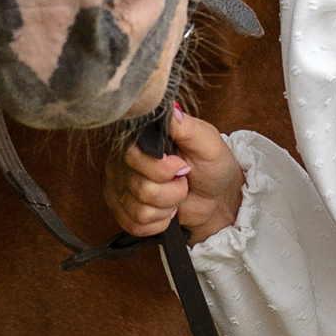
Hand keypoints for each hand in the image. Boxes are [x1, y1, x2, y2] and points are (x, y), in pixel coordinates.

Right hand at [107, 107, 245, 245]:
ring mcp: (119, 188)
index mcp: (139, 140)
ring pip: (140, 210)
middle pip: (141, 188)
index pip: (133, 158)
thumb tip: (169, 110)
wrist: (216, 196)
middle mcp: (123, 162)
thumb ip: (185, 127)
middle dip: (173, 191)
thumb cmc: (212, 165)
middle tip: (182, 180)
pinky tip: (167, 211)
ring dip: (168, 207)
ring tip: (176, 195)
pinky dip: (159, 223)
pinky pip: (135, 225)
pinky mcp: (123, 211)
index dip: (164, 169)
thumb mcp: (206, 142)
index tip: (182, 166)